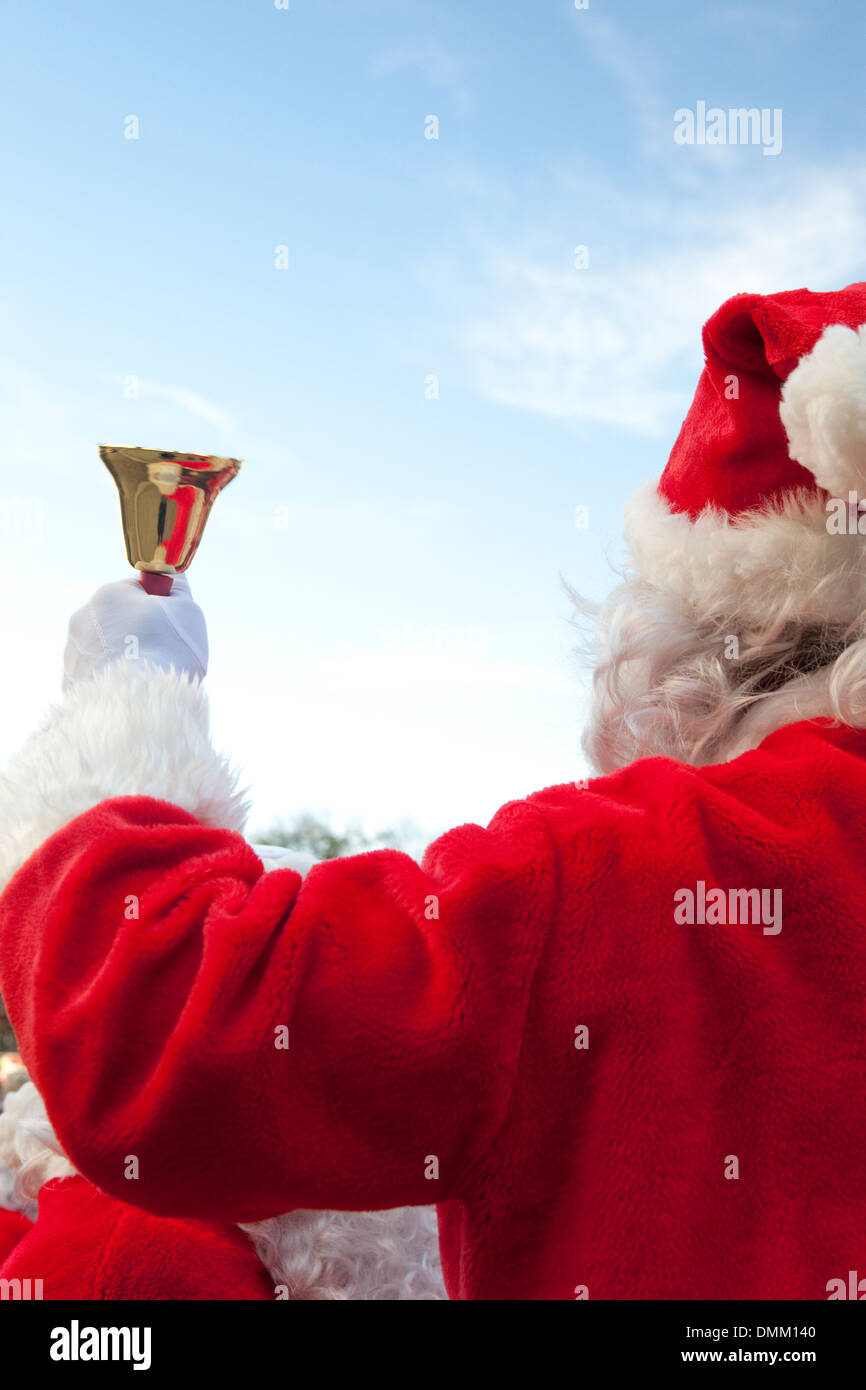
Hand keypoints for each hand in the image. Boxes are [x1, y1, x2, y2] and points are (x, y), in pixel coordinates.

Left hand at [62, 574, 208, 689]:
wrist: (140, 704)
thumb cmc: (167, 651)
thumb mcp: (188, 611)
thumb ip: (180, 591)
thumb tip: (175, 580)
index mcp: (108, 595)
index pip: (137, 591)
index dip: (159, 607)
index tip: (171, 625)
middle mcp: (82, 620)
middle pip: (118, 620)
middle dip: (138, 633)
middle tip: (163, 653)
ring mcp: (72, 654)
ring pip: (105, 650)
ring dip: (123, 658)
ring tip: (147, 678)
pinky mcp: (69, 685)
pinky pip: (96, 677)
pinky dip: (112, 682)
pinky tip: (131, 693)